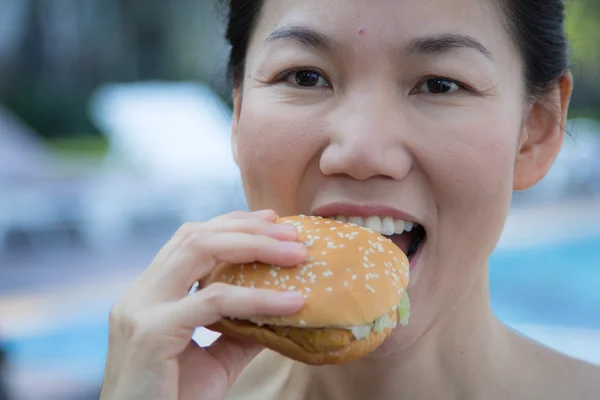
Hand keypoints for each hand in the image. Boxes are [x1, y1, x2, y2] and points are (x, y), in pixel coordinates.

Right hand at [99, 210, 305, 399]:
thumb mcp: (216, 360)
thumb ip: (241, 331)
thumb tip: (283, 309)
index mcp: (149, 295)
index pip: (189, 239)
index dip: (231, 223)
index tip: (271, 219)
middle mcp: (140, 294)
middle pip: (195, 234)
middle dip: (248, 227)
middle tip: (292, 232)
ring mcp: (141, 309)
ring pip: (200, 250)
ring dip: (254, 245)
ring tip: (297, 253)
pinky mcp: (151, 332)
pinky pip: (214, 301)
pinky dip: (258, 297)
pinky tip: (293, 302)